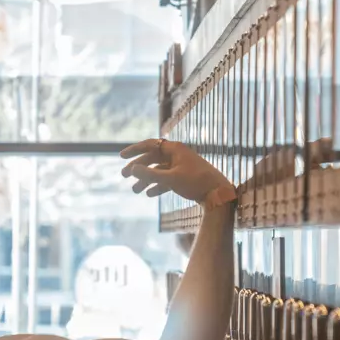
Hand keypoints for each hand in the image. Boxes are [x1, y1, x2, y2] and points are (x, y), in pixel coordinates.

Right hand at [120, 139, 234, 204]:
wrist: (218, 193)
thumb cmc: (195, 182)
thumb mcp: (170, 179)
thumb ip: (149, 175)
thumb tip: (132, 169)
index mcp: (174, 149)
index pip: (150, 145)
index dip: (134, 150)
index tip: (121, 157)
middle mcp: (177, 155)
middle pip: (152, 158)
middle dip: (138, 168)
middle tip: (124, 176)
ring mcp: (181, 166)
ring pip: (158, 170)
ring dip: (146, 180)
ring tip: (135, 191)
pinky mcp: (185, 177)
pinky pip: (166, 179)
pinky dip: (157, 185)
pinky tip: (149, 194)